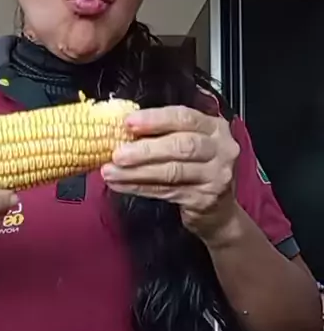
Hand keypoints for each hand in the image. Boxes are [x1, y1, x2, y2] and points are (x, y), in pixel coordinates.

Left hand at [101, 105, 240, 243]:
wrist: (218, 212)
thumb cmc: (196, 170)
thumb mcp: (190, 145)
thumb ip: (165, 134)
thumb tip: (123, 129)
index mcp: (214, 127)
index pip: (184, 118)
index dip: (155, 119)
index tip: (128, 122)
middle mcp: (220, 149)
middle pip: (181, 146)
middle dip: (145, 149)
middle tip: (117, 154)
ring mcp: (215, 176)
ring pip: (172, 171)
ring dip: (137, 172)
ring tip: (110, 172)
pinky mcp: (204, 199)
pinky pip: (166, 191)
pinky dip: (140, 188)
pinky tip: (121, 185)